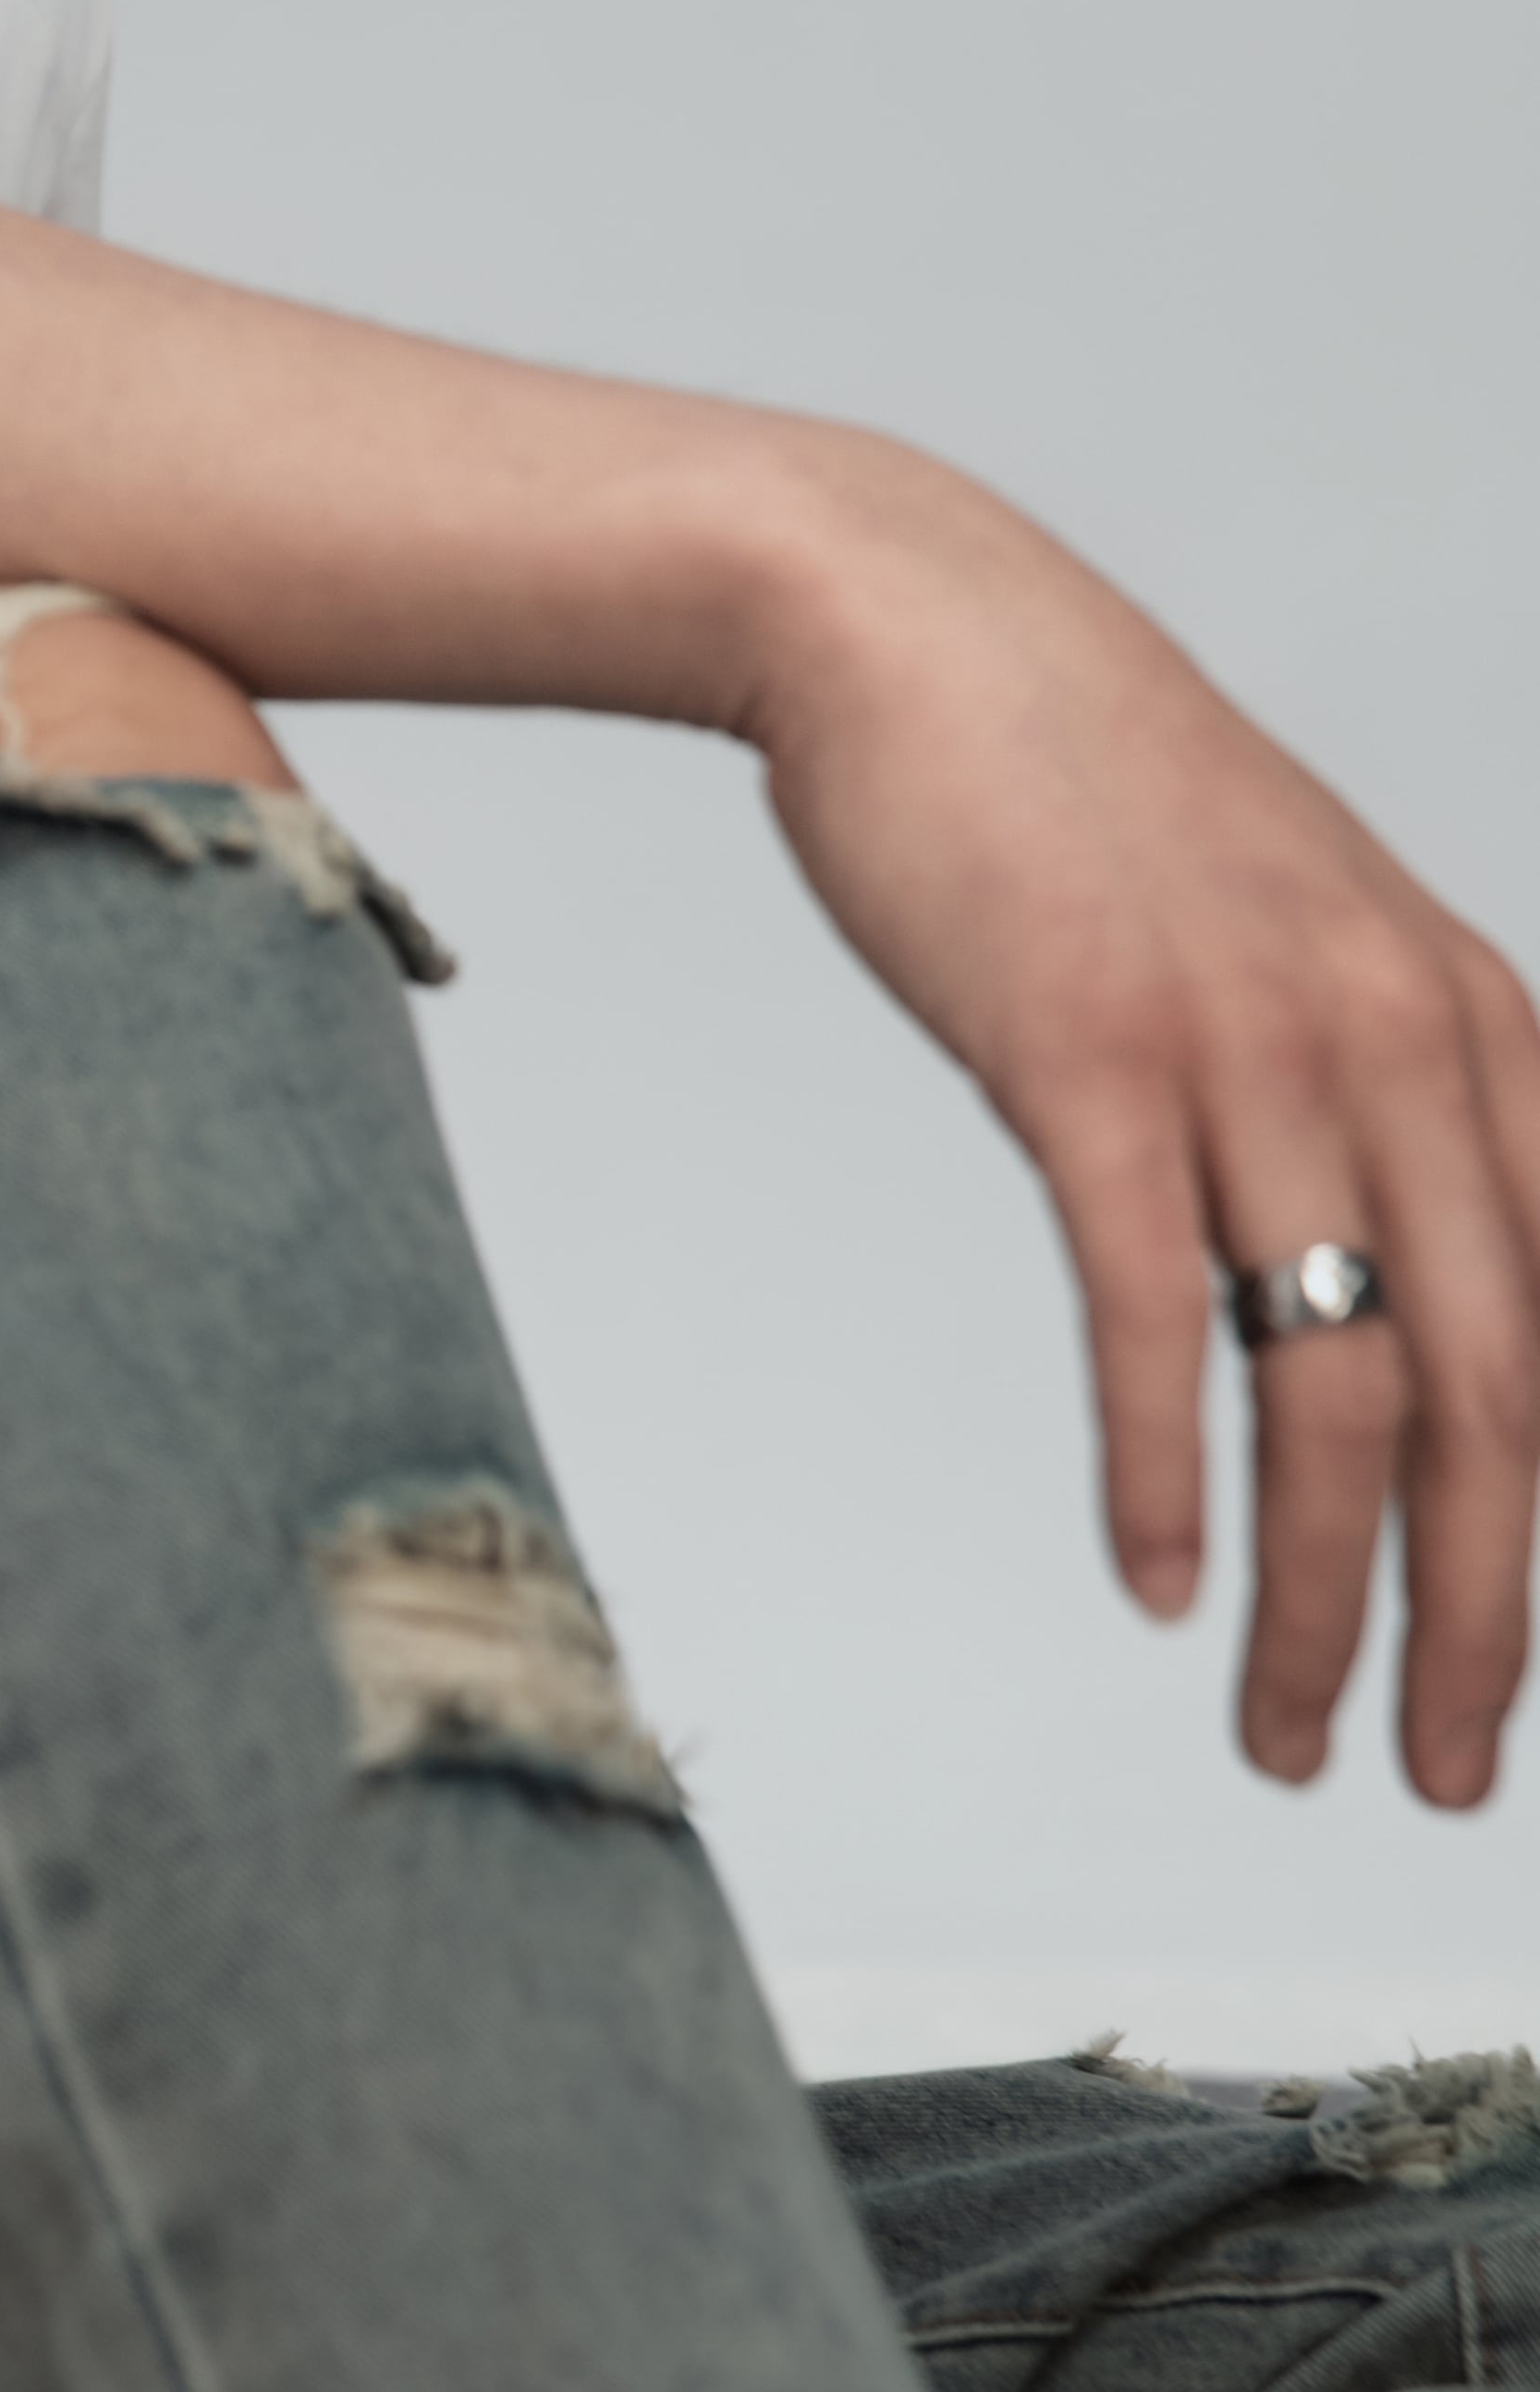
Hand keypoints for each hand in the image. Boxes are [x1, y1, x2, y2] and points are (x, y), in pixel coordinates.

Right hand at [744, 448, 1539, 1801]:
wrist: (913, 624)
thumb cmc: (1091, 796)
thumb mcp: (1307, 935)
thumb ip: (1387, 1094)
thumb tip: (1419, 1286)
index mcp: (1480, 1025)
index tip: (1534, 1671)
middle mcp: (1403, 1041)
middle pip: (1501, 1397)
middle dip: (1485, 1619)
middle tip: (1440, 1766)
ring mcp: (1250, 1049)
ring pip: (1344, 1386)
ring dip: (1325, 1597)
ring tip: (1287, 1730)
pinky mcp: (1091, 1056)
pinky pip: (1156, 1309)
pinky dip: (1162, 1471)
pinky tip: (1158, 1580)